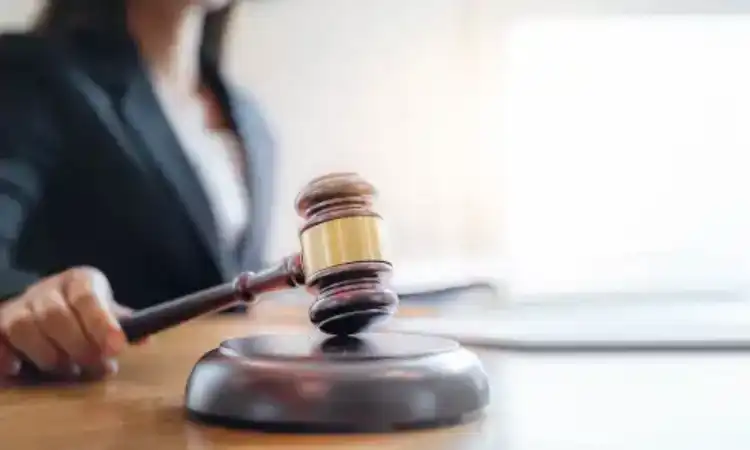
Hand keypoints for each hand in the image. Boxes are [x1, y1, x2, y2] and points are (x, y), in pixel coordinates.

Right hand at [0, 267, 129, 378]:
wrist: (50, 302)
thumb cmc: (85, 312)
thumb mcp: (108, 311)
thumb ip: (124, 324)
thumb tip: (143, 338)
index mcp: (79, 280)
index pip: (88, 297)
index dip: (102, 323)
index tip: (117, 348)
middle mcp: (46, 288)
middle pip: (55, 314)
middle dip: (77, 345)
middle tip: (94, 366)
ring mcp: (19, 305)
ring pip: (23, 326)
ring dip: (47, 354)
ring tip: (66, 370)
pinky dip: (4, 355)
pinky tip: (19, 369)